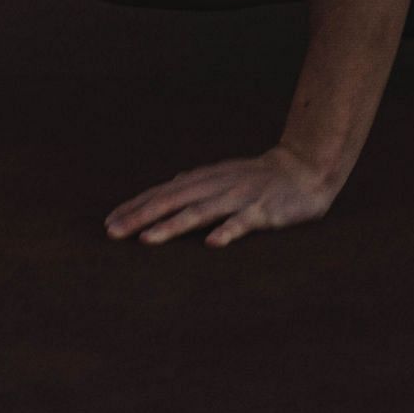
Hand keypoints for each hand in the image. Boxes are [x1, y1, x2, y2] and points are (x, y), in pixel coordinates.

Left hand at [105, 147, 336, 248]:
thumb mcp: (223, 176)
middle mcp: (216, 186)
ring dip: (173, 225)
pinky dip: (227, 231)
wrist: (304, 168)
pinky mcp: (263, 210)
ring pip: (201, 212)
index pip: (162, 193)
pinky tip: (212, 244)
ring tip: (148, 238)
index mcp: (205, 180)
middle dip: (141, 216)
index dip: (135, 207)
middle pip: (173, 201)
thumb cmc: (260, 177)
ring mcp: (239, 197)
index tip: (109, 223)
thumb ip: (197, 184)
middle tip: (113, 232)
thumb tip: (170, 185)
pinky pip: (243, 222)